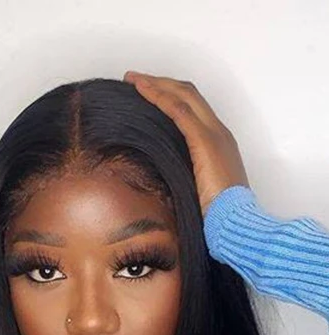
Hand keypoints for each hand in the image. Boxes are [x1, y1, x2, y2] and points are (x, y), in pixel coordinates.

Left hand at [123, 71, 249, 216]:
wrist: (235, 222)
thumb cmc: (216, 217)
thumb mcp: (194, 192)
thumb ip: (180, 179)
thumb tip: (155, 182)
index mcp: (216, 143)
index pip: (192, 108)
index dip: (168, 96)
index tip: (145, 93)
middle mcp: (217, 132)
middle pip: (187, 94)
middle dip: (160, 83)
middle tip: (133, 78)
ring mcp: (213, 133)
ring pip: (183, 95)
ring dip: (155, 84)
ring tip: (132, 79)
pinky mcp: (204, 141)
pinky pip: (178, 110)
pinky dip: (159, 97)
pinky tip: (142, 91)